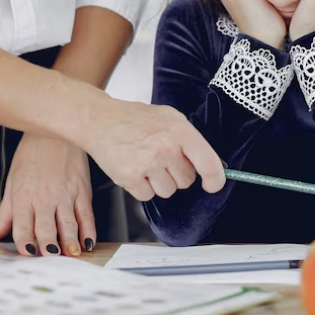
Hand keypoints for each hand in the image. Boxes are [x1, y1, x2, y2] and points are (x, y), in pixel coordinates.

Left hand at [0, 134, 94, 257]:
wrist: (55, 131)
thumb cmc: (32, 154)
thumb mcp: (12, 182)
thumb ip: (5, 213)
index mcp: (24, 197)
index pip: (23, 227)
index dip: (25, 244)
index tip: (27, 255)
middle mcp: (45, 198)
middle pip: (47, 229)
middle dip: (49, 248)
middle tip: (51, 260)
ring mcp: (66, 195)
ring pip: (68, 225)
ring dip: (69, 243)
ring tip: (70, 256)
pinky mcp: (82, 191)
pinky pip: (87, 215)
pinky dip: (88, 231)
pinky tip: (87, 243)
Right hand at [81, 96, 224, 201]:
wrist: (100, 119)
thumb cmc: (134, 118)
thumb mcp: (169, 117)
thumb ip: (189, 139)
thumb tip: (209, 163)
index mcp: (180, 131)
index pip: (209, 163)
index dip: (215, 179)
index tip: (212, 184)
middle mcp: (166, 147)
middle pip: (186, 181)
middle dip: (176, 174)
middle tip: (160, 158)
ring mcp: (147, 163)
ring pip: (168, 191)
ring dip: (158, 182)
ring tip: (145, 162)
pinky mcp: (130, 177)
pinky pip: (147, 196)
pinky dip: (140, 187)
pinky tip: (133, 168)